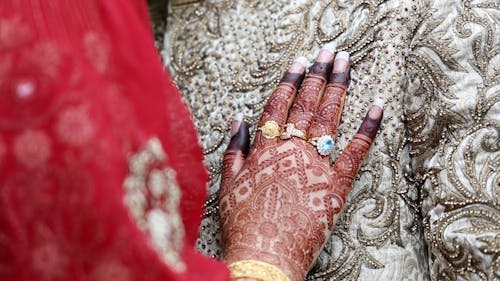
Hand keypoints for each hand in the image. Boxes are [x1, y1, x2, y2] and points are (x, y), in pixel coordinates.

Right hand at [219, 46, 383, 280]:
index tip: (301, 62)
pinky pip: (355, 152)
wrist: (264, 256)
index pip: (279, 106)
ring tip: (346, 64)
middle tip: (329, 51)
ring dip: (339, 88)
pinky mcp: (335, 186)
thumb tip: (238, 120)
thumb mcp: (228, 184)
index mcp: (265, 150)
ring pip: (329, 119)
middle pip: (307, 105)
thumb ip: (235, 149)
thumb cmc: (243, 223)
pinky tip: (376, 108)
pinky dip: (367, 129)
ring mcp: (315, 167)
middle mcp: (291, 151)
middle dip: (319, 75)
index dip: (291, 81)